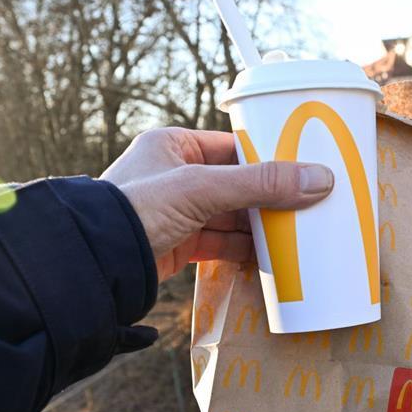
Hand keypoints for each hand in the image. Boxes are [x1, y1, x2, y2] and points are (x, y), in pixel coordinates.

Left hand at [101, 127, 333, 280]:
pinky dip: (247, 249)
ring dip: (262, 226)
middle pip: (238, 184)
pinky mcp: (179, 245)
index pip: (235, 147)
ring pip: (233, 216)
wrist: (91, 266)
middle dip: (271, 197)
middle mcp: (174, 176)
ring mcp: (177, 212)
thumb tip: (321, 178)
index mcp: (173, 145)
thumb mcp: (201, 188)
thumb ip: (260, 183)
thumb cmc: (136, 211)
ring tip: (300, 232)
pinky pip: (223, 243)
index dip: (271, 158)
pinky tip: (273, 256)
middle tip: (311, 203)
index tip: (307, 168)